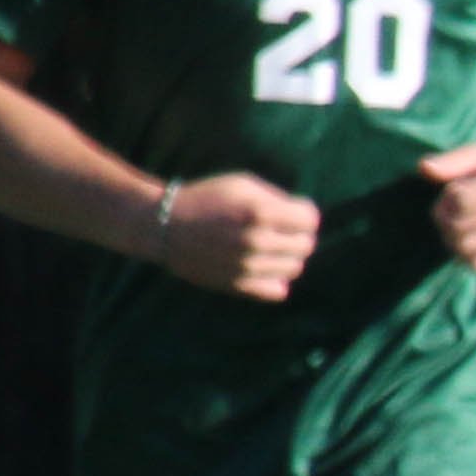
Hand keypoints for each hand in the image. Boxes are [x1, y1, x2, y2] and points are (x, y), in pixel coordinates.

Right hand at [151, 170, 323, 300]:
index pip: (310, 220)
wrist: (164, 225)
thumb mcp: (243, 185)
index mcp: (261, 213)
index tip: (293, 211)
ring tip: (270, 247)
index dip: (304, 214)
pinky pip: (278, 290)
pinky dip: (276, 279)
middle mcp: (257, 241)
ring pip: (295, 268)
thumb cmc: (207, 199)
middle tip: (282, 230)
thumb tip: (307, 216)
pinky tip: (263, 266)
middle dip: (298, 235)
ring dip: (288, 257)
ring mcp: (247, 266)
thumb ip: (278, 200)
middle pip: (306, 245)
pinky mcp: (238, 286)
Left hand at [421, 144, 475, 276]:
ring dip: (452, 237)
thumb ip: (452, 161)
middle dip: (445, 217)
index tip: (456, 188)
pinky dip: (467, 253)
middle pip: (458, 227)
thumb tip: (424, 168)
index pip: (462, 201)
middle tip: (453, 207)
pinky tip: (472, 237)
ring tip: (462, 222)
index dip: (449, 196)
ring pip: (464, 248)